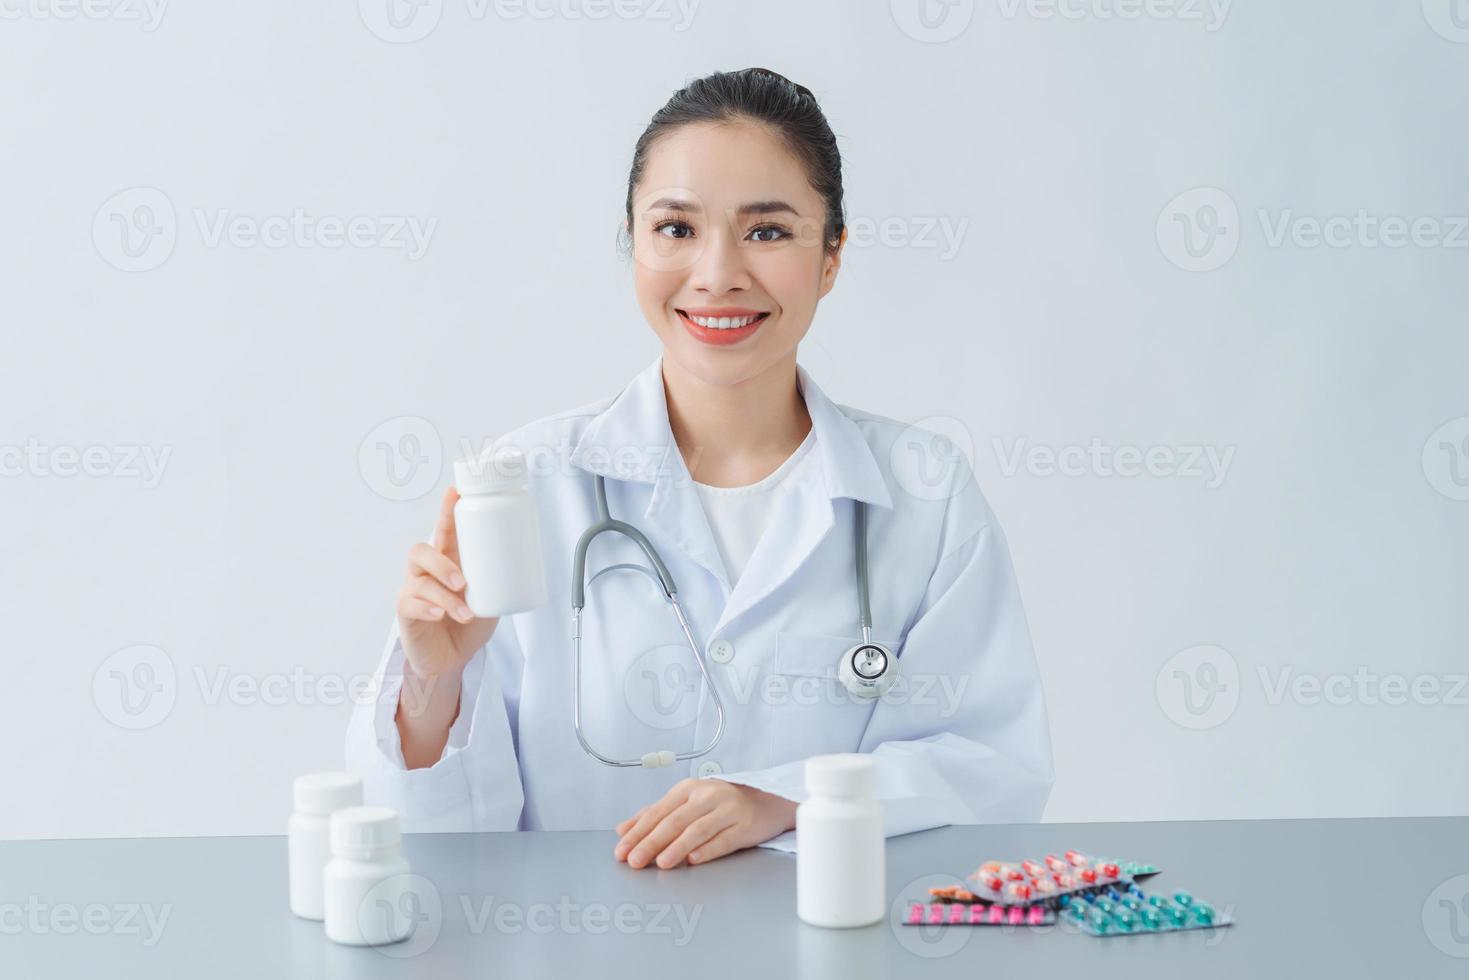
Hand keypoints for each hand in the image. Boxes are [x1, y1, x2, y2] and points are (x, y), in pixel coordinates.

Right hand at [396, 485, 498, 679]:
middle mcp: (425, 572)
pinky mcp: (406, 613)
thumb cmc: (467, 624)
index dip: (447, 511)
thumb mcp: (490, 599)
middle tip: (464, 582)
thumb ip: (499, 582)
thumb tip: (528, 566)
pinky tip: (440, 615)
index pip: (444, 531)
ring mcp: (413, 591)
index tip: (455, 492)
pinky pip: (409, 604)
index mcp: (447, 561)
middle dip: (442, 563)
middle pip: (421, 551)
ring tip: (464, 610)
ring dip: (444, 595)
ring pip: (418, 581)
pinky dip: (427, 609)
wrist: (452, 660)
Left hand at [613, 779, 796, 869]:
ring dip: (677, 847)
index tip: (622, 850)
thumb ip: (655, 814)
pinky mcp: (745, 826)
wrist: (766, 801)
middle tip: (635, 861)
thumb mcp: (687, 801)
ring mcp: (727, 810)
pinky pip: (724, 840)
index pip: (657, 812)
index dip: (638, 832)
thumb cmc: (723, 803)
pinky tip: (694, 859)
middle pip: (674, 821)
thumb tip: (624, 828)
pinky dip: (708, 850)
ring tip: (662, 862)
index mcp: (688, 788)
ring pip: (697, 830)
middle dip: (651, 842)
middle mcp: (707, 796)